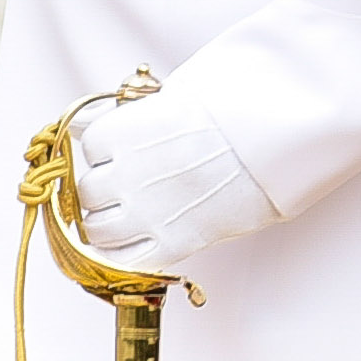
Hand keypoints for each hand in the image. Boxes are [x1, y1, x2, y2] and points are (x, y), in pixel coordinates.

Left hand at [71, 77, 273, 271]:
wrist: (273, 140)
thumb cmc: (230, 115)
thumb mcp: (169, 100)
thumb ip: (128, 120)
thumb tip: (87, 127)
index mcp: (120, 132)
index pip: (89, 148)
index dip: (108, 153)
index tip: (124, 154)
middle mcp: (123, 173)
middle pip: (89, 192)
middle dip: (105, 191)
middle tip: (130, 187)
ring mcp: (145, 211)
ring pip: (97, 230)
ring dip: (108, 225)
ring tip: (133, 216)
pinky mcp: (171, 242)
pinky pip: (124, 260)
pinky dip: (125, 253)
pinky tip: (139, 242)